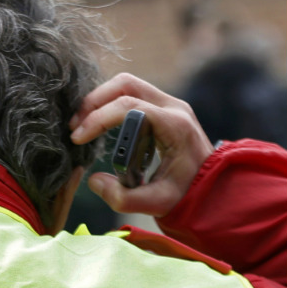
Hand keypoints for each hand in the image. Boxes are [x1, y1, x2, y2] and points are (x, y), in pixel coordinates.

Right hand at [69, 73, 214, 216]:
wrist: (212, 185)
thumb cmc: (187, 193)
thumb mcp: (157, 203)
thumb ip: (123, 198)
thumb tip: (94, 180)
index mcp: (174, 125)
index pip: (129, 107)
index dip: (98, 119)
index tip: (78, 138)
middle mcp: (173, 107)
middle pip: (126, 84)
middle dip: (94, 102)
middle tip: (75, 126)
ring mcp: (169, 104)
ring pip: (126, 84)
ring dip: (99, 99)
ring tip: (82, 123)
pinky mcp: (162, 107)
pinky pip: (130, 93)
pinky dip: (108, 102)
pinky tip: (96, 121)